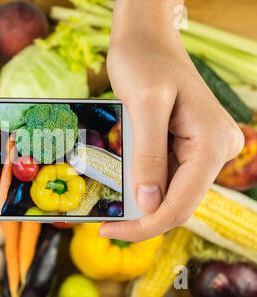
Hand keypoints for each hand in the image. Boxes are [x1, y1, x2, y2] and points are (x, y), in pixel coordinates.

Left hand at [100, 0, 243, 240]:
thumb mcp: (143, 106)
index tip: (109, 231)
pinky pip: (168, 175)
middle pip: (179, 203)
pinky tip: (122, 182)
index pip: (181, 204)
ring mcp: (204, 149)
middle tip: (104, 221)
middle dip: (142, 217)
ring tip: (108, 202)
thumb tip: (149, 204)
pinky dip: (144, 184)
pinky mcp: (189, 146)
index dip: (145, 225)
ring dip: (141, 201)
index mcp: (211, 142)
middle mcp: (216, 149)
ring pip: (172, 192)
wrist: (147, 40)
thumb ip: (149, 156)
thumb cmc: (144, 62)